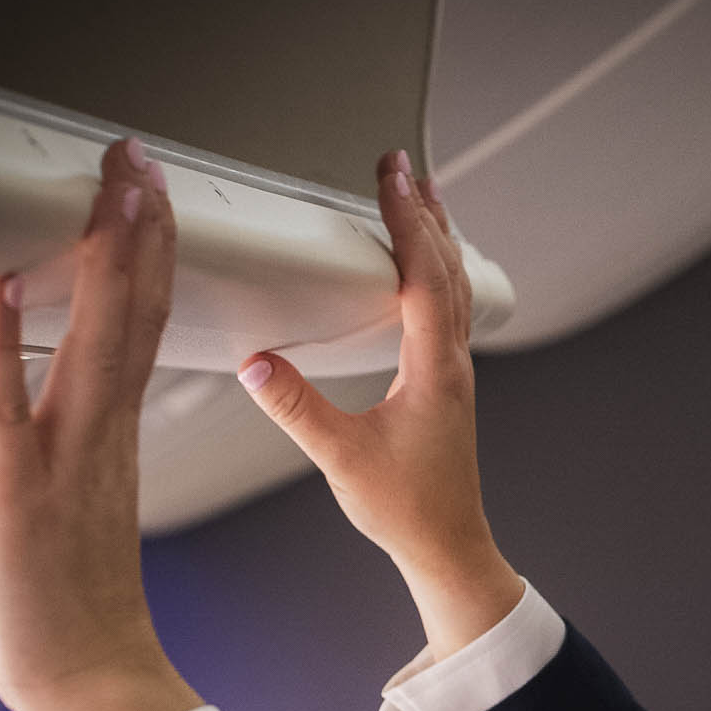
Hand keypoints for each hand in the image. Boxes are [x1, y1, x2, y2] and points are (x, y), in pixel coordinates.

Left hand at [0, 137, 200, 710]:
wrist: (87, 679)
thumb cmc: (58, 606)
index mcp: (105, 434)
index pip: (131, 325)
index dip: (137, 254)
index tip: (142, 195)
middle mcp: (97, 435)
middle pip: (130, 316)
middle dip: (135, 233)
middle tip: (141, 164)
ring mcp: (64, 458)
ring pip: (95, 344)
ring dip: (101, 264)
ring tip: (113, 195)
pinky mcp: (19, 490)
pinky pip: (15, 407)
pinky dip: (8, 347)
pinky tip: (8, 289)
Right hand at [236, 150, 521, 657]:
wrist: (447, 547)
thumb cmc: (406, 510)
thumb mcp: (340, 458)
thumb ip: (296, 409)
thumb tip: (256, 364)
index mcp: (433, 371)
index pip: (423, 276)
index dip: (406, 221)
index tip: (391, 176)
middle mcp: (452, 363)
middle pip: (446, 267)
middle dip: (423, 210)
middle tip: (403, 164)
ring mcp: (454, 372)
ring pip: (453, 285)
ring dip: (435, 235)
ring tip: (422, 192)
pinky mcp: (447, 384)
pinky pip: (448, 307)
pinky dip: (436, 270)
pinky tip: (423, 266)